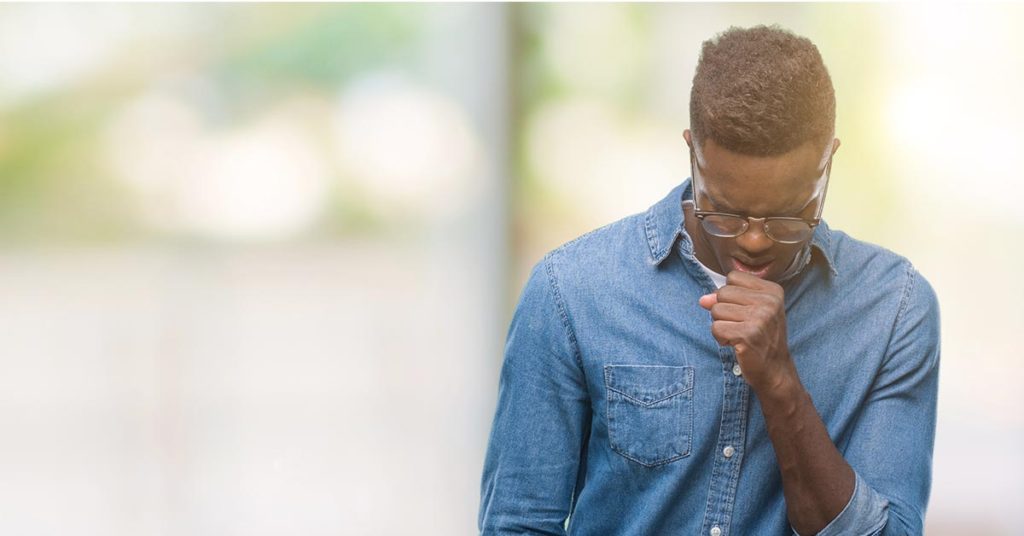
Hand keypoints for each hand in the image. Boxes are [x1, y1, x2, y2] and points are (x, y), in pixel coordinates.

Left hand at [698, 270, 796, 391]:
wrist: (775, 370)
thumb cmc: (761, 338)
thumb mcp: (750, 312)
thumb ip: (727, 299)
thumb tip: (703, 300)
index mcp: (773, 291)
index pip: (733, 277)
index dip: (730, 295)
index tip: (744, 311)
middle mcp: (769, 301)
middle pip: (723, 292)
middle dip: (723, 311)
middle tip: (741, 326)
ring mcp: (760, 317)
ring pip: (716, 310)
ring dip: (722, 325)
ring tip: (739, 335)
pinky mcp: (748, 334)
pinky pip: (715, 328)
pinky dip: (720, 338)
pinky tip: (735, 344)